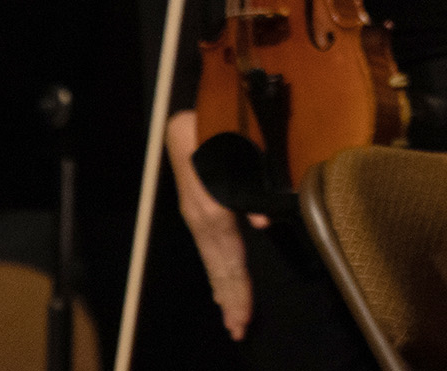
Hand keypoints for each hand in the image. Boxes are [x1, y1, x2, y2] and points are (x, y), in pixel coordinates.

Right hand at [167, 111, 266, 340]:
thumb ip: (252, 184)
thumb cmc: (216, 128)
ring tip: (232, 316)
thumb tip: (261, 223)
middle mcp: (201, 219)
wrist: (185, 118)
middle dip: (230, 298)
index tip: (243, 318)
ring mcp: (197, 216)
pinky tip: (222, 284)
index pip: (227, 260)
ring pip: (213, 260)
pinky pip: (209, 248)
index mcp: (211, 211)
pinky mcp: (197, 210)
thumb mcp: (239, 153)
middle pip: (219, 266)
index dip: (237, 289)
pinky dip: (218, 270)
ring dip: (224, 289)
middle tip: (238, 329)